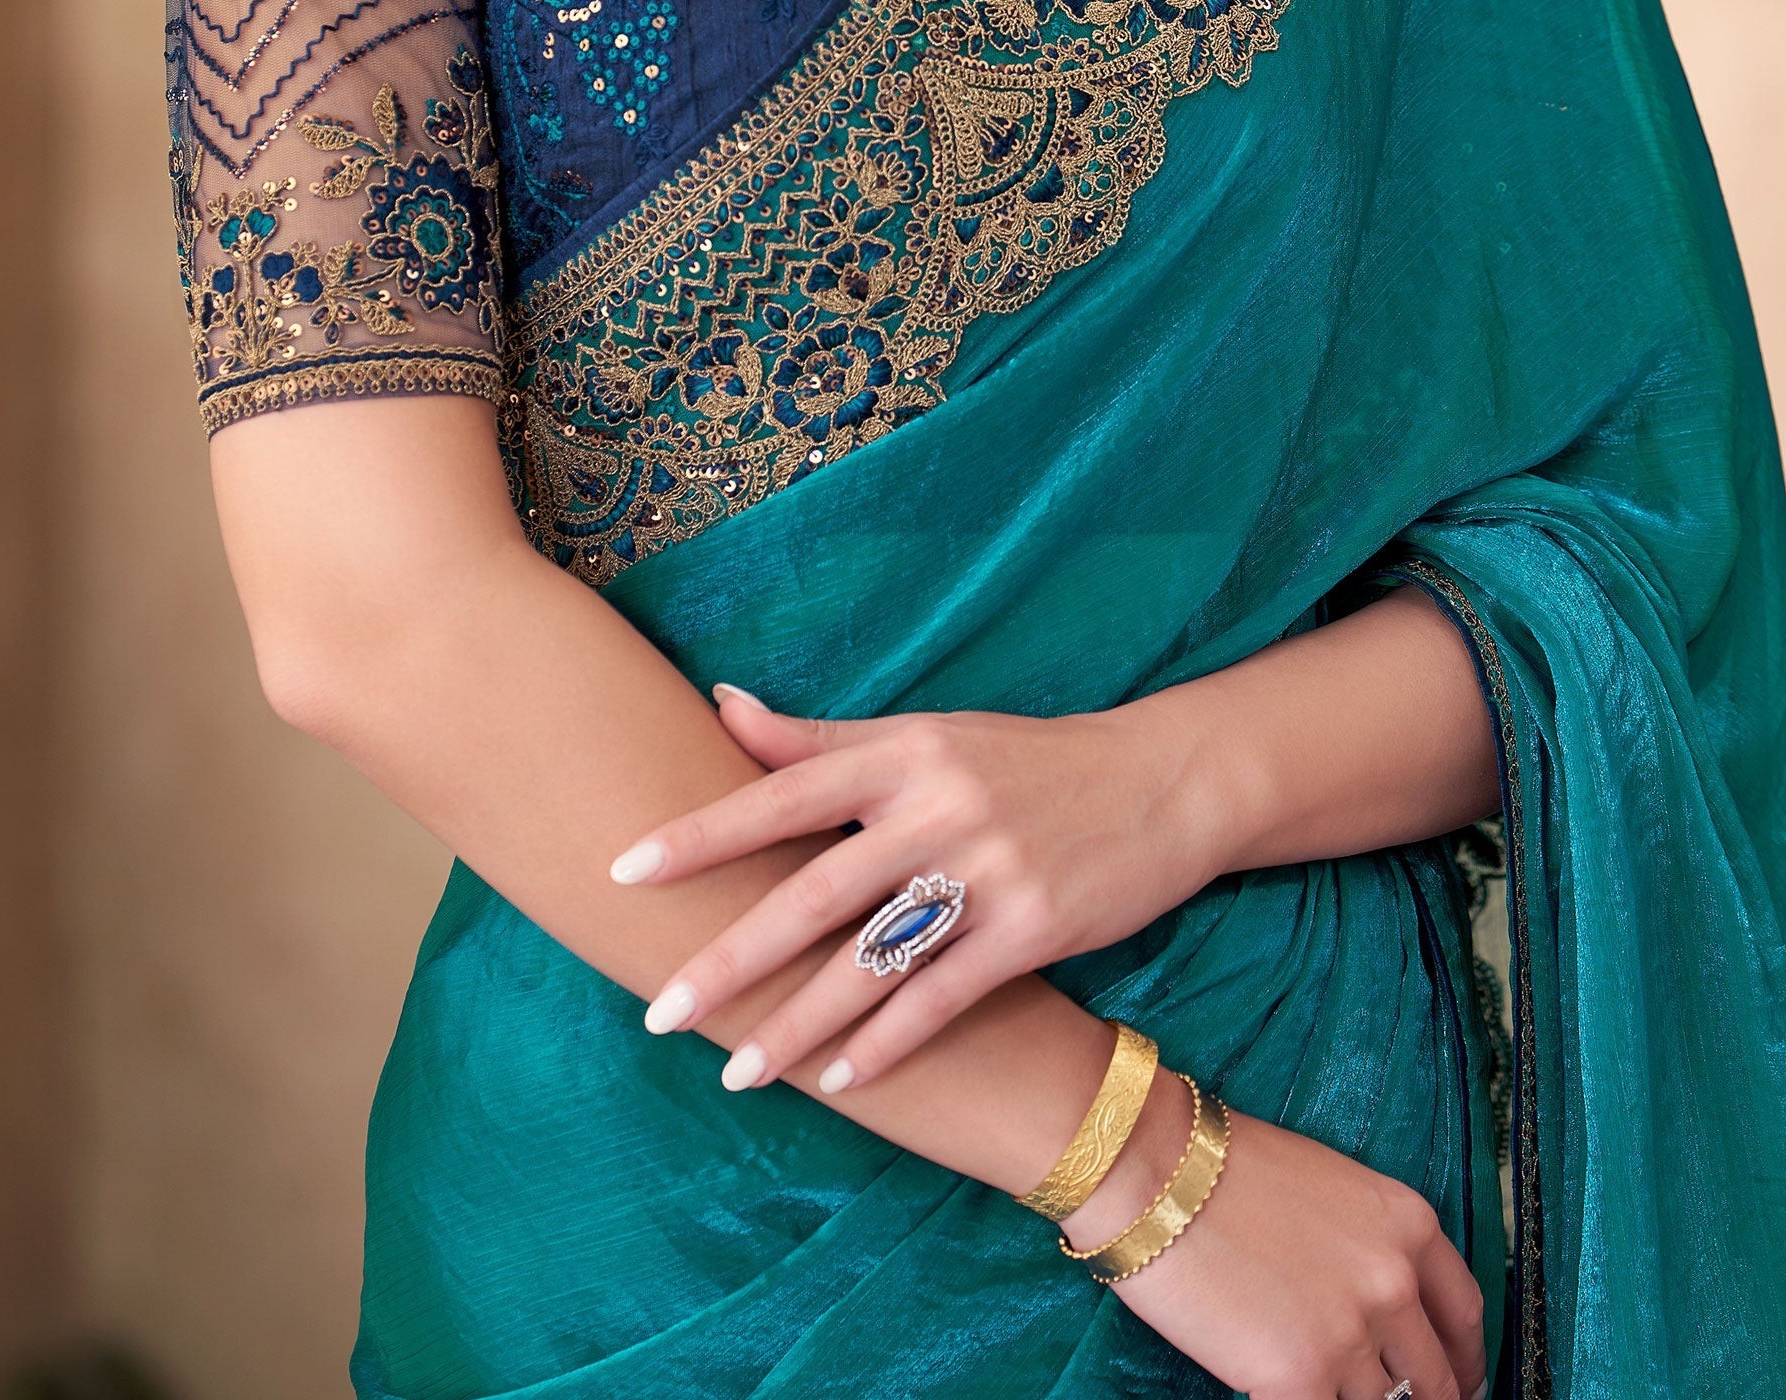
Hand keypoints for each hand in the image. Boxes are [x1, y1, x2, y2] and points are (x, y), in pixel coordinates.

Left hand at [608, 685, 1224, 1089]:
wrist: (1160, 780)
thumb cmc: (1023, 759)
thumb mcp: (927, 733)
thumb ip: (821, 737)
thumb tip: (722, 705)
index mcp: (902, 752)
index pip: (780, 792)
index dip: (702, 832)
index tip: (625, 868)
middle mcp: (937, 806)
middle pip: (813, 891)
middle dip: (732, 956)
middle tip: (659, 1007)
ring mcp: (988, 870)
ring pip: (873, 960)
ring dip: (799, 1023)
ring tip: (734, 1070)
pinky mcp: (1035, 928)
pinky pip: (945, 996)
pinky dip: (889, 1042)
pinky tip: (841, 1079)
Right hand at [1061, 1074, 1488, 1399]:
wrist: (1155, 1170)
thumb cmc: (1226, 1167)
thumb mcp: (1332, 1190)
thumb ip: (1370, 1249)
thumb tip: (1381, 1310)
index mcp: (1409, 1225)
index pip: (1465, 1317)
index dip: (1464, 1361)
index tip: (1457, 1382)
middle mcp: (1395, 1283)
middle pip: (1436, 1379)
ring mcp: (1352, 1337)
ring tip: (1332, 1390)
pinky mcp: (1302, 1380)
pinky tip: (1288, 1394)